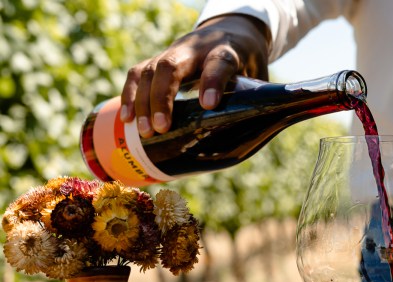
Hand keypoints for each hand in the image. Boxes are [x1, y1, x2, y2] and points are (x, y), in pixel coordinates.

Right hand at [120, 14, 269, 137]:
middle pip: (172, 65)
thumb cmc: (247, 61)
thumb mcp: (258, 74)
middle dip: (163, 97)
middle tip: (162, 128)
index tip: (208, 104)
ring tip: (145, 132)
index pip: (219, 62)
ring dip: (143, 102)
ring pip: (151, 70)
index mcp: (227, 50)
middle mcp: (197, 48)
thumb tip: (256, 133)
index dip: (213, 81)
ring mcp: (175, 51)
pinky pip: (139, 73)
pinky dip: (130, 95)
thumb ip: (256, 98)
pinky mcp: (159, 59)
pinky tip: (127, 119)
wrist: (231, 30)